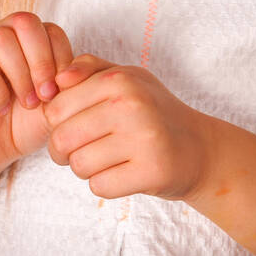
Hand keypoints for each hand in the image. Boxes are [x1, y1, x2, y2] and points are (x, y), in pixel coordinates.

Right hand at [0, 12, 78, 171]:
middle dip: (42, 60)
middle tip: (46, 95)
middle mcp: (0, 37)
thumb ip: (70, 83)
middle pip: (24, 21)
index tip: (62, 91)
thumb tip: (77, 69)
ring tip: (28, 104)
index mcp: (26, 40)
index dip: (62, 58)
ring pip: (0, 38)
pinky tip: (1, 109)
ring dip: (21, 75)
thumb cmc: (26, 123)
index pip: (50, 28)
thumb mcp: (57, 103)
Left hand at [42, 54, 213, 201]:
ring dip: (85, 169)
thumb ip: (89, 68)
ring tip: (106, 160)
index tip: (72, 129)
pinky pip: (100, 186)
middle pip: (62, 139)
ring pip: (79, 165)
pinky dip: (105, 185)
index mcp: (120, 80)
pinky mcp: (152, 171)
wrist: (200, 148)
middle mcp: (131, 105)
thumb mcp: (127, 78)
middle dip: (64, 152)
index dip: (56, 126)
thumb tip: (58, 80)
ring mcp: (143, 139)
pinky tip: (122, 173)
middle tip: (80, 152)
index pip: (55, 109)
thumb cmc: (153, 111)